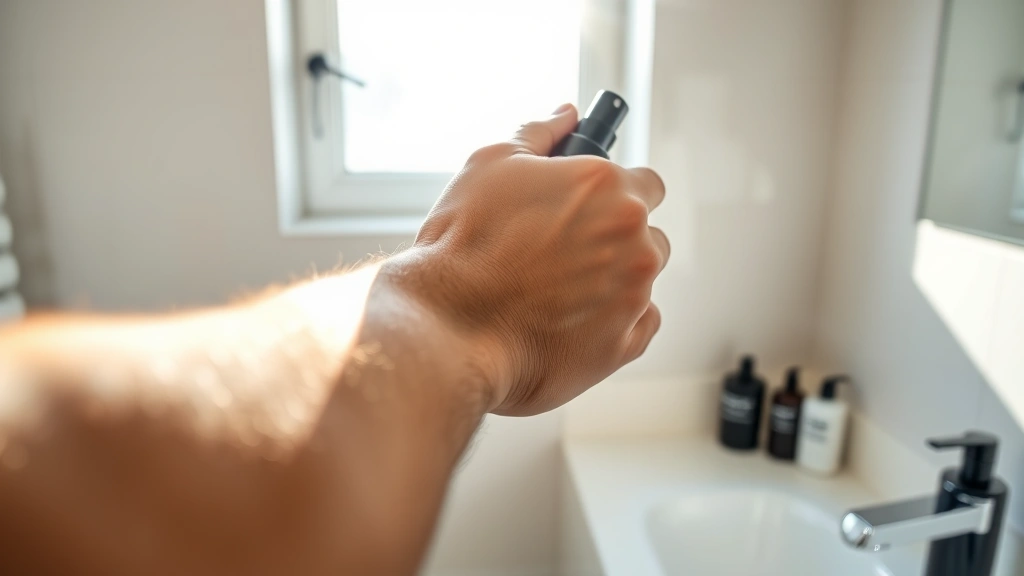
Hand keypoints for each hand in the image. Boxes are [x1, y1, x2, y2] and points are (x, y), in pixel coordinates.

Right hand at [397, 104, 668, 415]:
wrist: (448, 325)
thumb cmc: (463, 245)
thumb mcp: (489, 166)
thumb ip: (539, 133)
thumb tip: (566, 115)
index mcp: (607, 187)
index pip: (646, 183)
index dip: (617, 194)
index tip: (592, 208)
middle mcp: (633, 237)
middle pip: (646, 233)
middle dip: (614, 239)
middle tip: (561, 253)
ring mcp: (634, 293)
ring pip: (642, 278)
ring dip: (615, 279)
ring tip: (558, 289)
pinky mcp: (625, 343)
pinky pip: (639, 324)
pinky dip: (615, 321)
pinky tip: (570, 318)